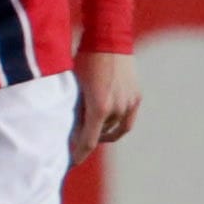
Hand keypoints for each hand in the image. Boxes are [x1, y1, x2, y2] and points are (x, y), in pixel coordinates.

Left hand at [70, 50, 141, 167]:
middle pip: (100, 134)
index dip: (79, 153)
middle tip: (73, 143)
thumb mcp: (72, 86)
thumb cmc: (83, 60)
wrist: (108, 40)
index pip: (88, 140)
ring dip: (102, 132)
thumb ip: (72, 108)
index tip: (71, 162)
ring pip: (115, 128)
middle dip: (86, 139)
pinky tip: (106, 126)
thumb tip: (66, 128)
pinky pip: (127, 120)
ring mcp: (129, 103)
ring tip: (89, 133)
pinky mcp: (137, 97)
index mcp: (99, 107)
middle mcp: (117, 108)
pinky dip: (116, 126)